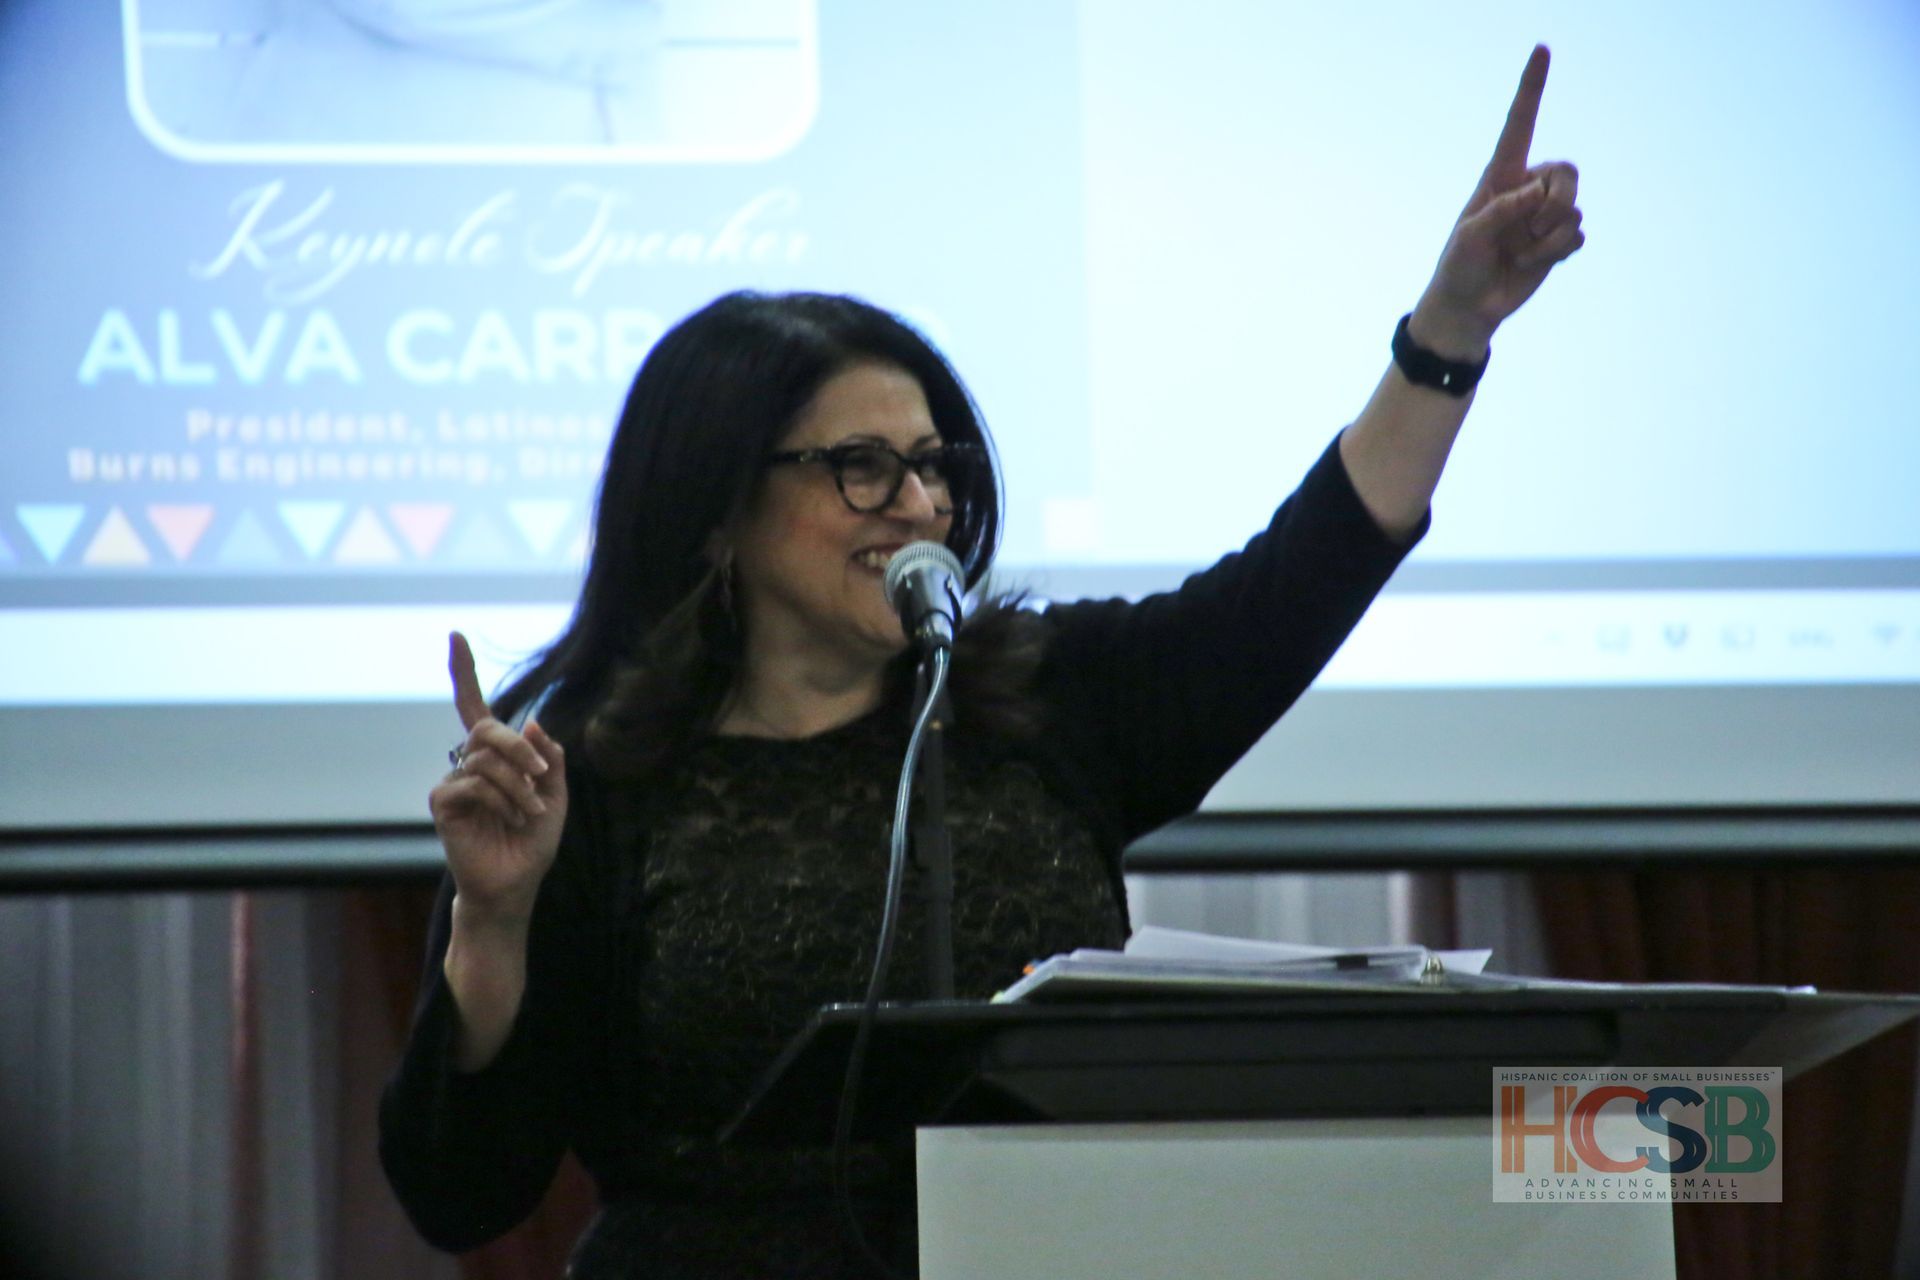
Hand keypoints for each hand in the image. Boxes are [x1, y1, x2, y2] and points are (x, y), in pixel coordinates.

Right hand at [428, 631, 567, 918]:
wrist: (516, 882)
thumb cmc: (533, 840)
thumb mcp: (555, 793)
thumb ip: (548, 757)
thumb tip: (531, 721)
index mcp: (495, 755)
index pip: (473, 706)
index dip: (464, 671)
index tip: (454, 635)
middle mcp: (469, 762)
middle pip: (487, 729)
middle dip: (518, 748)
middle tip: (541, 775)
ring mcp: (453, 782)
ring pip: (485, 759)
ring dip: (517, 785)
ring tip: (529, 812)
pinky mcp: (443, 804)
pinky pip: (472, 783)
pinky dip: (501, 799)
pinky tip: (512, 820)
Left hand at [1414, 45, 1584, 354]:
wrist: (1469, 307)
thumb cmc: (1459, 266)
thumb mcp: (1470, 236)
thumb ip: (1502, 210)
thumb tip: (1537, 193)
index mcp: (1500, 176)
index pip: (1519, 125)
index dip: (1531, 88)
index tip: (1542, 49)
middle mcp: (1526, 189)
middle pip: (1566, 171)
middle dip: (1556, 199)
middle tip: (1531, 226)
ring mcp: (1543, 215)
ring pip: (1573, 208)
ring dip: (1546, 238)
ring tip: (1518, 253)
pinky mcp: (1556, 241)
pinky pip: (1576, 234)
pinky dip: (1555, 253)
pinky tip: (1531, 262)